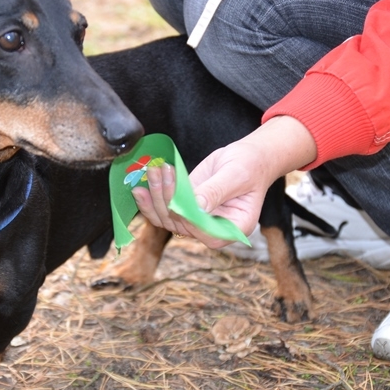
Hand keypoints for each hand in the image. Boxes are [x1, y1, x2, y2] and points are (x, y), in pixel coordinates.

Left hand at [132, 116, 316, 247]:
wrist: (247, 157)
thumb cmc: (249, 166)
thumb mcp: (236, 175)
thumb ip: (215, 191)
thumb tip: (196, 207)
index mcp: (233, 228)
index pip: (205, 232)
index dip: (187, 218)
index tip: (174, 199)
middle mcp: (212, 229)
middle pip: (182, 225)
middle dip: (166, 200)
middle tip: (158, 173)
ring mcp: (196, 220)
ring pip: (168, 219)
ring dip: (155, 197)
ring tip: (152, 172)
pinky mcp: (185, 207)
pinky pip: (164, 211)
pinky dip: (151, 201)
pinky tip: (140, 189)